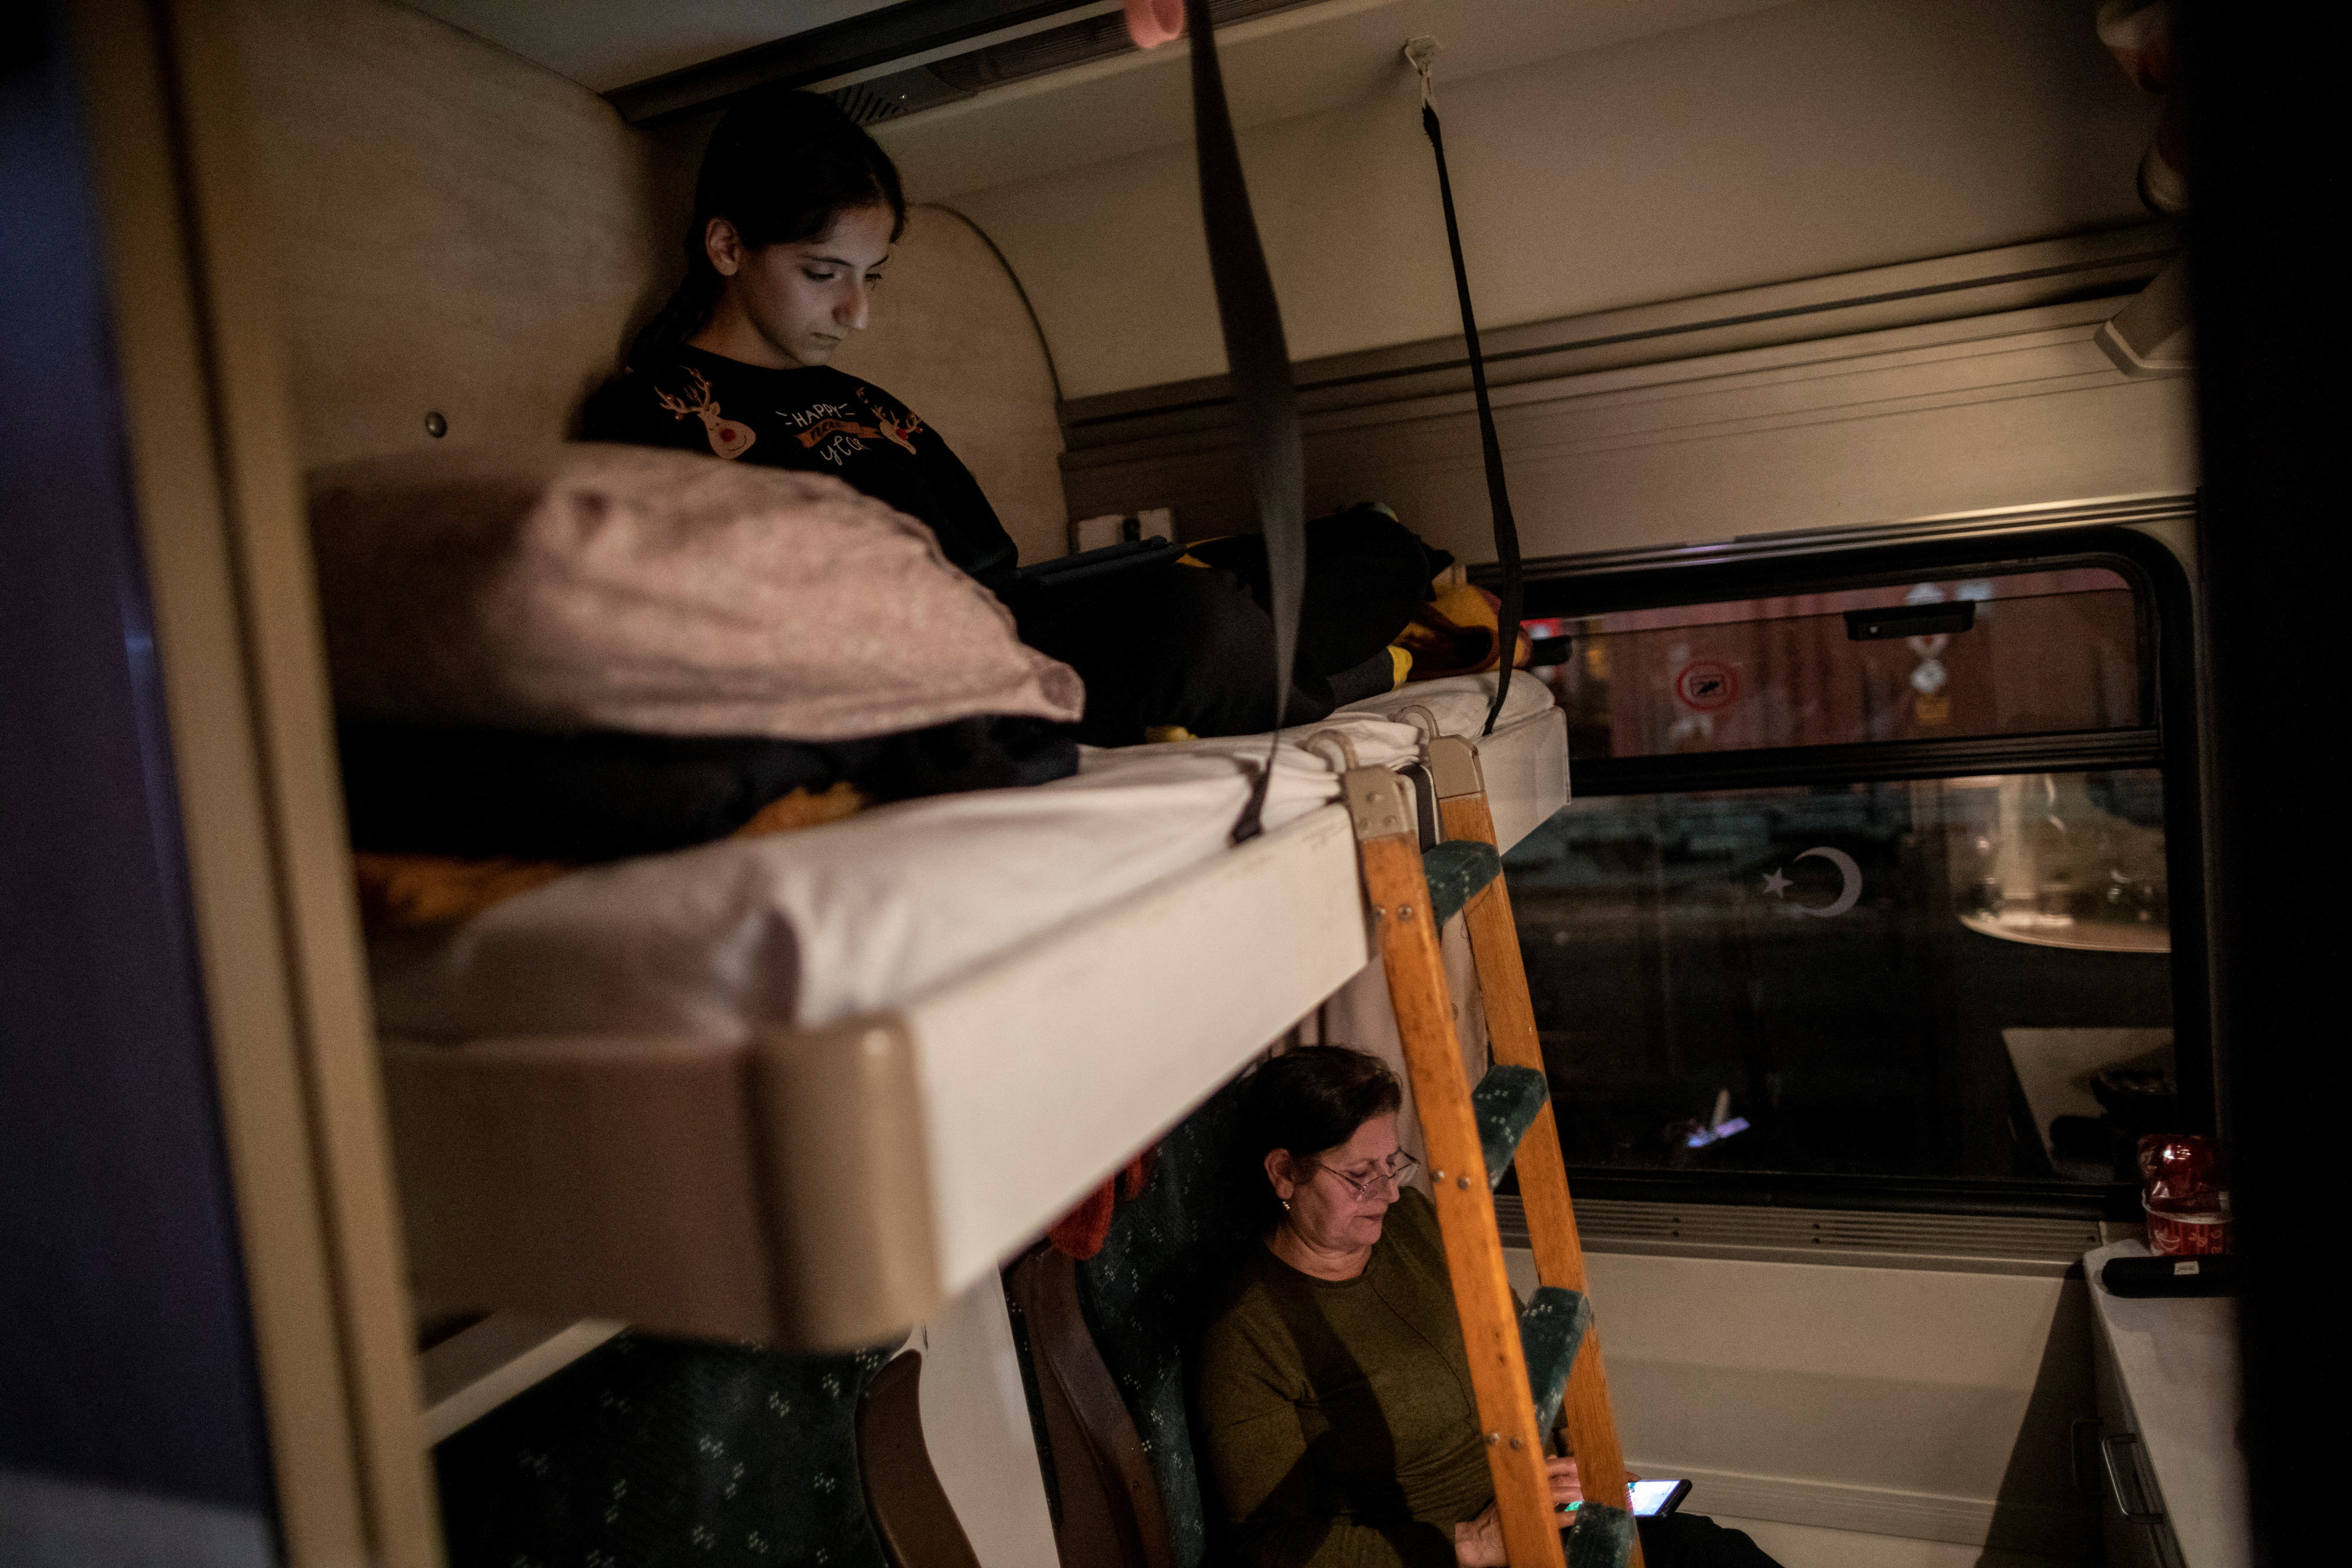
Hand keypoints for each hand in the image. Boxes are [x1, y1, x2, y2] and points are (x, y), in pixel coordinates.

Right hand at [1457, 1463, 1582, 1566]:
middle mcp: (1526, 1489)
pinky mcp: (1534, 1524)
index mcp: (1521, 1480)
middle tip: (1588, 1480)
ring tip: (1585, 1495)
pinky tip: (1579, 1514)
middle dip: (1574, 1479)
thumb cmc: (1496, 1515)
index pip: (1547, 1467)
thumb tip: (1552, 1458)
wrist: (1479, 1538)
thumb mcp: (1513, 1490)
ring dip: (1574, 1494)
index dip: (1565, 1464)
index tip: (1579, 1463)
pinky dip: (1570, 1515)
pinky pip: (1557, 1518)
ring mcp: (1530, 1506)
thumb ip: (1534, 1474)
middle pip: (1555, 1479)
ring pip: (1557, 1495)